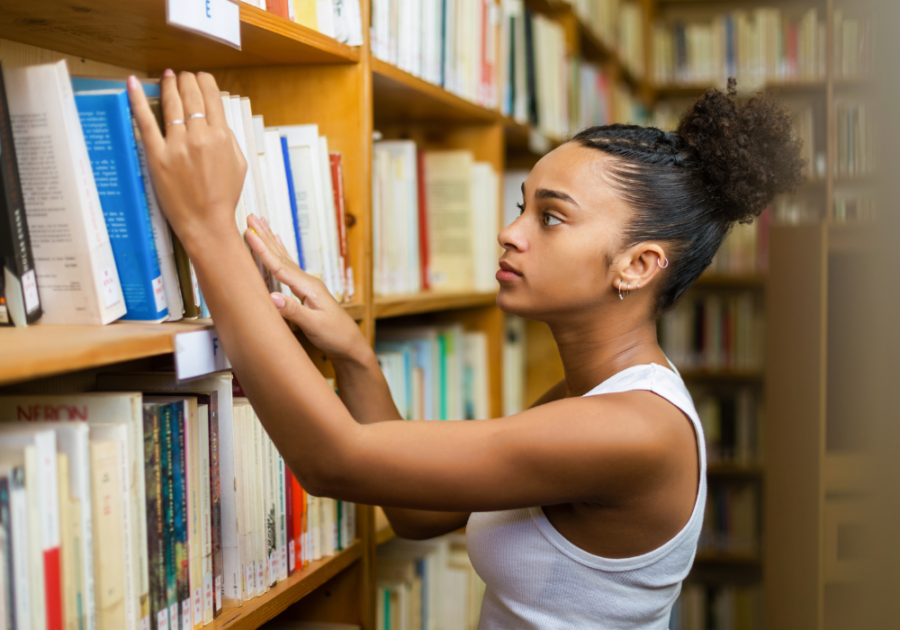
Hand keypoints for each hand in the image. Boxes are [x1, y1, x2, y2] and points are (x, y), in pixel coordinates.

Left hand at [128, 70, 245, 254]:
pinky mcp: (157, 155)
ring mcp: (177, 145)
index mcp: (222, 137)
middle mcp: (200, 136)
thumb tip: (217, 121)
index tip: (200, 78)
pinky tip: (132, 84)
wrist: (206, 223)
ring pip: (172, 103)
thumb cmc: (222, 198)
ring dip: (169, 84)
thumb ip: (229, 139)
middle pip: (192, 95)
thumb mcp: (239, 165)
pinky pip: (146, 122)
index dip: (204, 82)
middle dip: (186, 80)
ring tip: (167, 77)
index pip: (212, 97)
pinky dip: (137, 100)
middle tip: (182, 76)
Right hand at [245, 213, 369, 364]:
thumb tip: (272, 298)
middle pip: (281, 256)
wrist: (350, 345)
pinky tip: (278, 244)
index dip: (263, 250)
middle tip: (251, 216)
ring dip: (271, 241)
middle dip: (265, 236)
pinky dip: (279, 254)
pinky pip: (287, 267)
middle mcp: (308, 282)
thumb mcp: (315, 326)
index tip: (249, 233)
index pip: (280, 266)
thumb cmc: (335, 336)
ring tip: (261, 223)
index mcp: (308, 287)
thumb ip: (294, 312)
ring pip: (284, 258)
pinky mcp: (305, 291)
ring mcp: (307, 285)